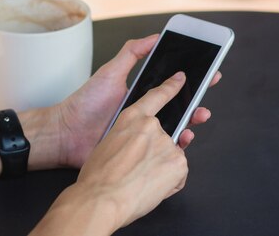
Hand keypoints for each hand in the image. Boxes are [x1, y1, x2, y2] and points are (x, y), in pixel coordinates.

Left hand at [54, 35, 220, 167]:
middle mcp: (145, 113)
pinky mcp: (139, 151)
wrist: (67, 135)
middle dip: (197, 100)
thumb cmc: (85, 103)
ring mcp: (143, 132)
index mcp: (140, 94)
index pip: (171, 86)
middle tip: (208, 92)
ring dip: (191, 120)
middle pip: (178, 106)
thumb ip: (131, 53)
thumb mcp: (110, 72)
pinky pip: (163, 148)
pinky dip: (177, 145)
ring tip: (199, 115)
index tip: (209, 73)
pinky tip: (183, 139)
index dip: (191, 80)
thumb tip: (155, 36)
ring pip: (175, 127)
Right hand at [72, 72, 190, 228]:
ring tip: (140, 180)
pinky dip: (170, 182)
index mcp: (131, 118)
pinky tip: (151, 187)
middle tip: (142, 166)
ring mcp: (166, 143)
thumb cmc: (97, 177)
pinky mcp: (178, 161)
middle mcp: (151, 126)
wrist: (100, 198)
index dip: (171, 87)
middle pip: (165, 135)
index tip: (180, 79)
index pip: (157, 96)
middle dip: (158, 151)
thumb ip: (127, 138)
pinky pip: (179, 173)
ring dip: (161, 168)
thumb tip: (136, 147)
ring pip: (172, 156)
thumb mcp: (108, 143)